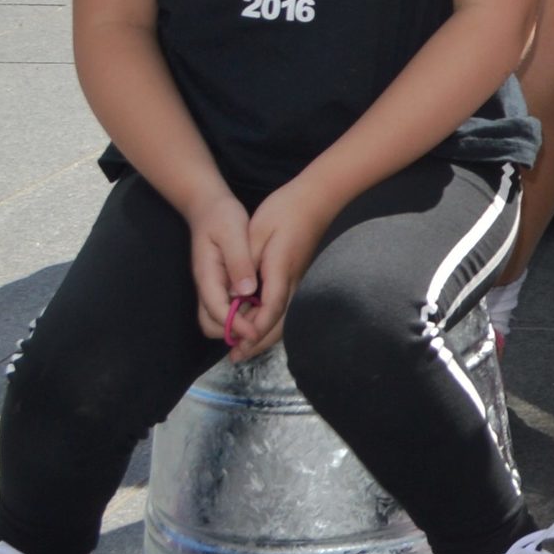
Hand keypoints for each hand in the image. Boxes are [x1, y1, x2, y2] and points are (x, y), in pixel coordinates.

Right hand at [186, 189, 257, 346]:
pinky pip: (227, 307)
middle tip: (261, 329)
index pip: (217, 312)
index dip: (236, 326)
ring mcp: (212, 286)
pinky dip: (241, 314)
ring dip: (238, 324)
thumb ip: (239, 262)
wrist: (209, 206)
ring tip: (264, 320)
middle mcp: (206, 286)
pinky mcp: (220, 283)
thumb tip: (246, 292)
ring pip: (218, 319)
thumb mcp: (233, 233)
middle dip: (234, 331)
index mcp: (207, 276)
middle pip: (212, 324)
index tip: (257, 333)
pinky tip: (261, 306)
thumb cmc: (221, 216)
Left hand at [230, 182, 334, 362]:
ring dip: (263, 334)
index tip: (236, 344)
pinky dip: (269, 320)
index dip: (253, 330)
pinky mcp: (296, 275)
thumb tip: (240, 294)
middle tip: (236, 356)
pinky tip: (255, 321)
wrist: (316, 197)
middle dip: (257, 341)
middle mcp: (293, 281)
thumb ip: (245, 264)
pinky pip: (284, 306)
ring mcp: (298, 279)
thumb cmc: (285, 210)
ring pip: (283, 316)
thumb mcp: (257, 232)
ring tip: (243, 347)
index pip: (270, 310)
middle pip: (279, 322)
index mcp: (281, 271)